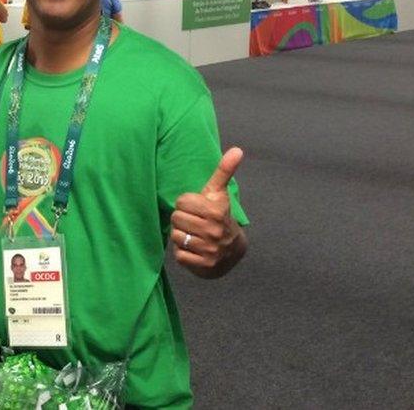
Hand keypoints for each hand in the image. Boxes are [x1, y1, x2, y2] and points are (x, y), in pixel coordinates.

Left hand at [170, 147, 246, 278]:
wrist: (232, 250)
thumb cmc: (218, 215)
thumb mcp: (219, 193)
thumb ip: (224, 171)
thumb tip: (237, 149)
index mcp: (216, 210)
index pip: (181, 202)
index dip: (186, 204)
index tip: (197, 208)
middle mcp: (214, 230)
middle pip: (176, 218)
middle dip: (182, 220)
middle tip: (194, 223)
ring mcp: (210, 249)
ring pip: (176, 236)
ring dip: (182, 236)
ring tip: (194, 235)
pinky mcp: (204, 265)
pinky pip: (179, 255)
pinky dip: (183, 252)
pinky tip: (194, 249)